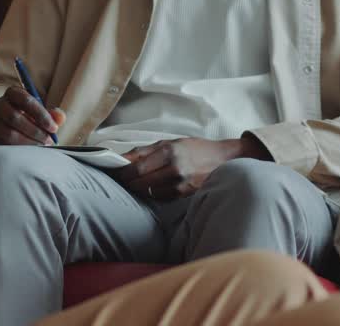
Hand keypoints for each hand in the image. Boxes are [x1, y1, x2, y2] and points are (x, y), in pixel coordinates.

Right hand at [0, 86, 64, 144]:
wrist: (11, 132)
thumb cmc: (30, 119)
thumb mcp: (42, 116)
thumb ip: (53, 115)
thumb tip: (60, 116)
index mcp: (13, 93)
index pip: (25, 99)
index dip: (40, 114)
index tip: (53, 128)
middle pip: (14, 116)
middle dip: (34, 130)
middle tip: (48, 140)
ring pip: (9, 133)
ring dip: (29, 141)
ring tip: (41, 146)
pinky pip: (4, 144)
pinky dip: (20, 149)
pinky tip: (31, 151)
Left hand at [114, 136, 269, 199]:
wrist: (224, 159)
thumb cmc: (195, 148)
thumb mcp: (171, 142)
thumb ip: (145, 151)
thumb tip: (122, 158)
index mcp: (168, 151)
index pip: (136, 166)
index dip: (122, 172)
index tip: (114, 172)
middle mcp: (174, 167)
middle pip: (140, 181)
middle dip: (128, 181)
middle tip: (122, 180)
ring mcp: (180, 183)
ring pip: (148, 191)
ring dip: (139, 188)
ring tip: (136, 183)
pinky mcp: (185, 194)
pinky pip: (161, 197)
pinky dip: (154, 193)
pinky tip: (153, 188)